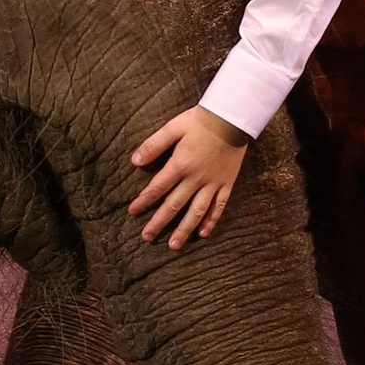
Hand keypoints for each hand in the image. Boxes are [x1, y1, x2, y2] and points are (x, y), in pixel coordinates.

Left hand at [127, 106, 247, 250]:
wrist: (232, 118)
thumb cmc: (200, 121)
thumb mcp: (173, 127)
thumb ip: (154, 145)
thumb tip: (134, 162)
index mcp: (180, 165)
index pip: (158, 187)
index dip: (144, 201)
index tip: (132, 213)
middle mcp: (196, 179)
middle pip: (174, 205)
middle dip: (159, 222)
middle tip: (147, 238)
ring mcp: (213, 183)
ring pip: (197, 211)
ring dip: (184, 229)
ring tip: (174, 245)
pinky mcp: (227, 183)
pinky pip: (219, 206)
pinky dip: (211, 220)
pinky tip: (203, 233)